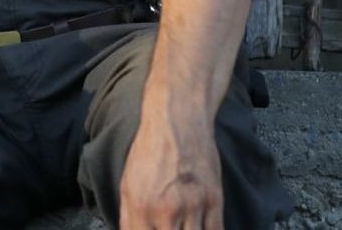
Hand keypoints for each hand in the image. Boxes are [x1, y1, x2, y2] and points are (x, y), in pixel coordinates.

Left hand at [118, 111, 221, 229]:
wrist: (177, 122)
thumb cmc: (149, 152)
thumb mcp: (127, 184)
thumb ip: (129, 218)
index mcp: (140, 207)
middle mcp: (166, 210)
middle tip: (170, 228)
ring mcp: (193, 206)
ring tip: (182, 227)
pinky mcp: (214, 200)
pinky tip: (201, 229)